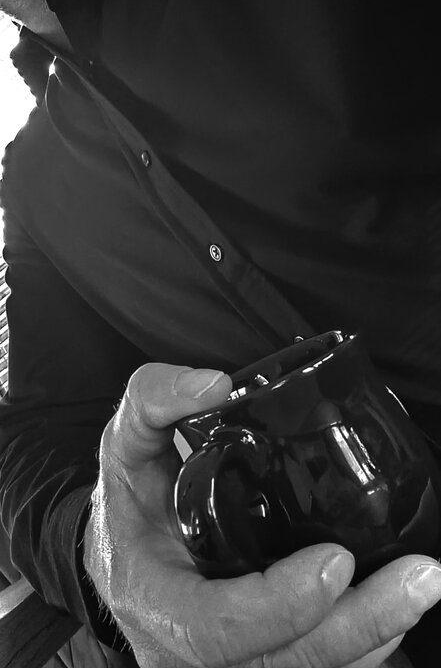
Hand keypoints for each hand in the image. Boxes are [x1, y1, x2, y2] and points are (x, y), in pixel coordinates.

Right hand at [84, 362, 440, 667]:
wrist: (125, 565)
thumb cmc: (127, 510)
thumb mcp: (122, 448)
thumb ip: (153, 403)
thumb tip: (212, 384)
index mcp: (158, 603)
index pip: (217, 627)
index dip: (279, 604)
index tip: (334, 560)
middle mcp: (193, 655)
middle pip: (285, 662)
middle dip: (360, 625)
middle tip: (418, 577)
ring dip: (375, 635)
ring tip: (421, 585)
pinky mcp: (262, 663)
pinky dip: (367, 643)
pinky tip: (399, 604)